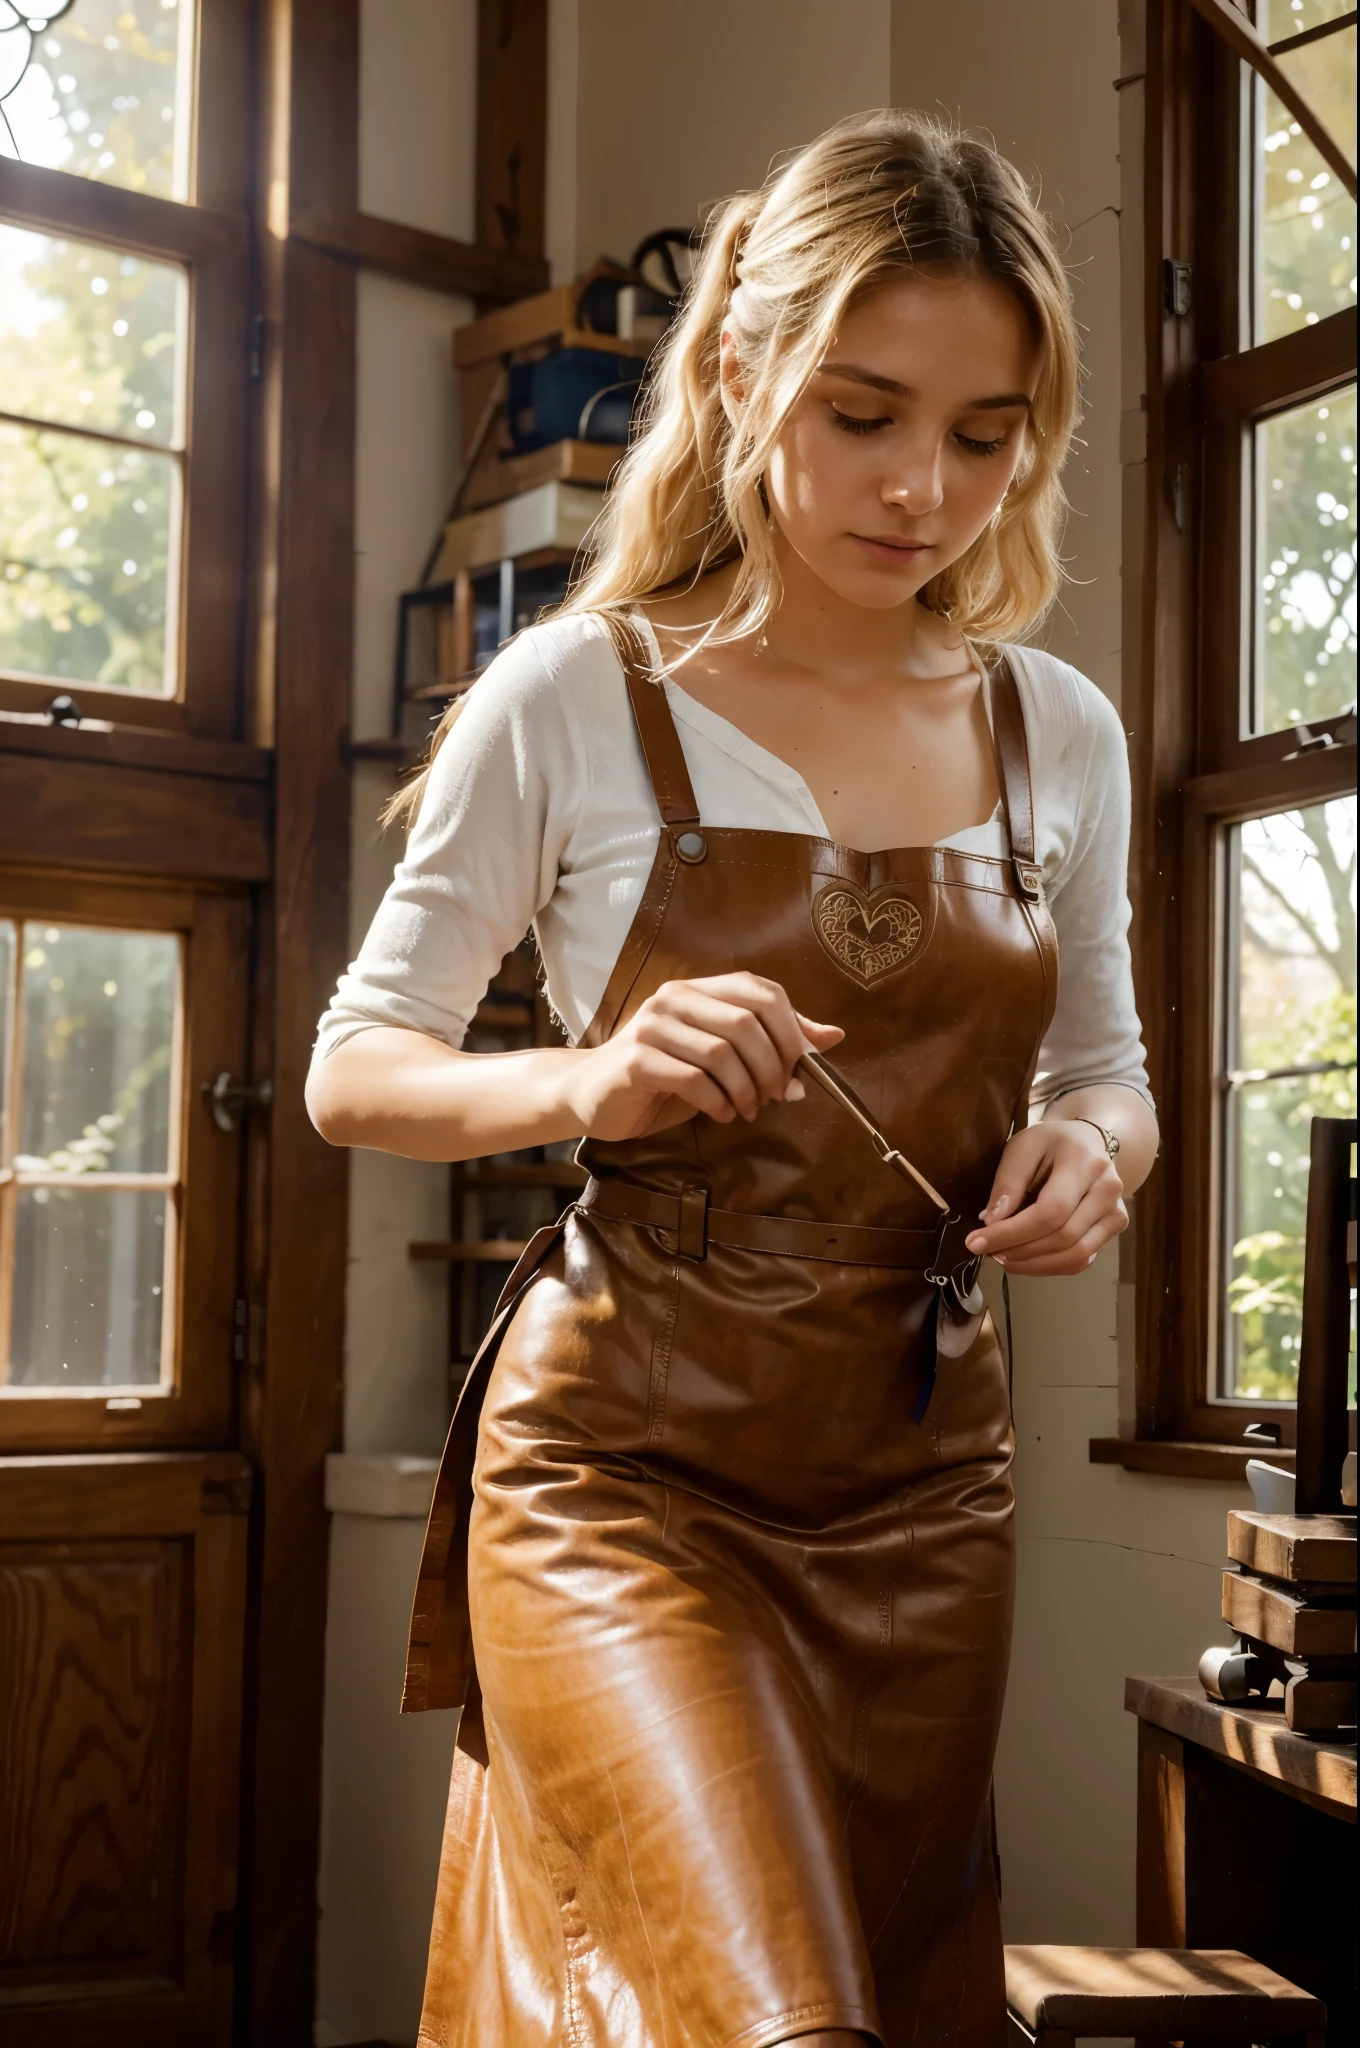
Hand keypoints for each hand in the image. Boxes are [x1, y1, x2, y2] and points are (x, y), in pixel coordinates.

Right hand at [564, 973, 843, 1141]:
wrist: (591, 1094)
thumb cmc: (663, 1075)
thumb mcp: (722, 1056)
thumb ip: (772, 1043)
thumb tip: (833, 1036)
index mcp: (699, 990)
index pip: (762, 992)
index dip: (792, 1031)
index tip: (802, 1069)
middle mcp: (674, 998)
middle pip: (747, 1022)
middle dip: (773, 1066)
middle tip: (777, 1097)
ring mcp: (652, 1027)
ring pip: (722, 1053)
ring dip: (747, 1089)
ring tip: (747, 1109)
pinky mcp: (636, 1061)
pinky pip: (694, 1080)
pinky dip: (718, 1103)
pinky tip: (721, 1114)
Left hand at [964, 1119, 1126, 1276]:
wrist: (1089, 1142)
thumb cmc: (1051, 1143)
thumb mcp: (1022, 1147)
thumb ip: (1008, 1181)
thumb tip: (992, 1221)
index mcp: (1084, 1162)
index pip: (1050, 1211)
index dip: (1012, 1233)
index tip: (976, 1243)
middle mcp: (1108, 1188)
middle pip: (1063, 1237)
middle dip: (1019, 1250)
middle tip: (987, 1251)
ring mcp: (1116, 1210)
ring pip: (1075, 1255)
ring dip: (1033, 1264)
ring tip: (1003, 1258)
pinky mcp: (1115, 1227)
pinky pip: (1083, 1259)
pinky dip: (1050, 1267)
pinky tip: (1026, 1260)